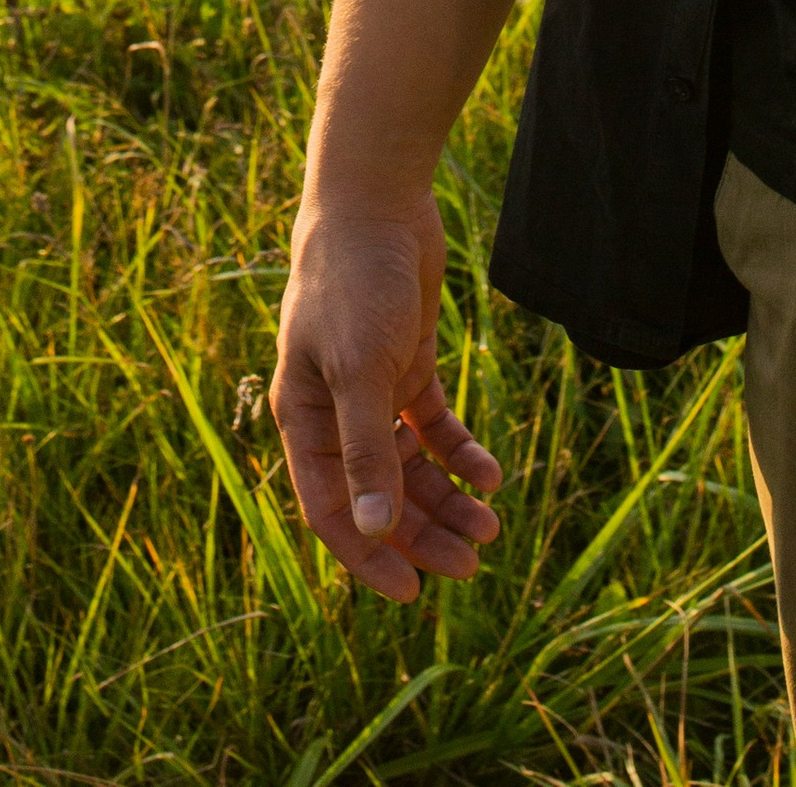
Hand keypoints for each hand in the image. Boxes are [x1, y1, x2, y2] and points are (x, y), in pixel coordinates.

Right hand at [272, 189, 502, 599]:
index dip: (368, 554)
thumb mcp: (361, 370)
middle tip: (473, 563)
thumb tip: (374, 531)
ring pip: (410, 468)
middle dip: (422, 533)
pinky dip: (460, 453)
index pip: (331, 510)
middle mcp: (337, 413)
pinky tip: (490, 473)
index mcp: (305, 420)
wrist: (376, 203)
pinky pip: (434, 428)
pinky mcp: (407, 364)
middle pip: (380, 496)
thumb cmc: (352, 283)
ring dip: (446, 500)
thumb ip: (365, 452)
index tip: (412, 592)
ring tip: (489, 524)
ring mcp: (374, 390)